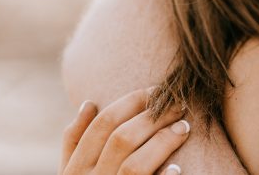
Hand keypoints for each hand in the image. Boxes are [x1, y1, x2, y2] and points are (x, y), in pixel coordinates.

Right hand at [60, 87, 189, 174]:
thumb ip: (74, 142)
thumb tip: (88, 103)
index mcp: (75, 171)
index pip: (102, 124)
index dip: (131, 101)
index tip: (156, 91)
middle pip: (122, 138)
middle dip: (153, 116)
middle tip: (179, 103)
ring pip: (136, 164)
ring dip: (163, 141)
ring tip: (184, 127)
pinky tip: (177, 168)